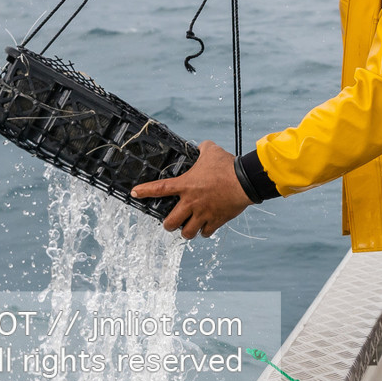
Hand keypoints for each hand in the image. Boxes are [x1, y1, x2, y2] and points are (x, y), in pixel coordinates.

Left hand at [131, 140, 251, 238]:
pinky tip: (206, 227)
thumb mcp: (211, 151)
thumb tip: (200, 147)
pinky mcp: (216, 220)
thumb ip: (202, 149)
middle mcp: (191, 202)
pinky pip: (206, 233)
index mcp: (186, 185)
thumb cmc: (228, 165)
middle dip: (169, 225)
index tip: (135, 193)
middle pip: (170, 222)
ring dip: (186, 231)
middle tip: (171, 222)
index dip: (144, 191)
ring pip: (187, 233)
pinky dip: (205, 231)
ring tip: (188, 228)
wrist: (246, 181)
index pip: (159, 188)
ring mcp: (203, 213)